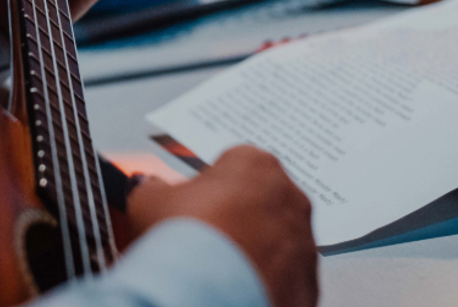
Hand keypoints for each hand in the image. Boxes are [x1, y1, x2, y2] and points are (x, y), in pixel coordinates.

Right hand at [126, 146, 317, 306]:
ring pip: (277, 240)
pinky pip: (285, 277)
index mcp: (255, 164)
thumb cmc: (185, 240)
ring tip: (216, 268)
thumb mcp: (148, 201)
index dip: (209, 186)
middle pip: (260, 200)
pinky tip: (235, 287)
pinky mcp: (308, 283)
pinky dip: (264, 281)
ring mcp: (304, 242)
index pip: (232, 164)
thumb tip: (149, 187)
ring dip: (253, 248)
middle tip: (203, 236)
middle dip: (237, 215)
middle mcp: (289, 197)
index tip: (194, 204)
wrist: (207, 294)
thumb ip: (152, 187)